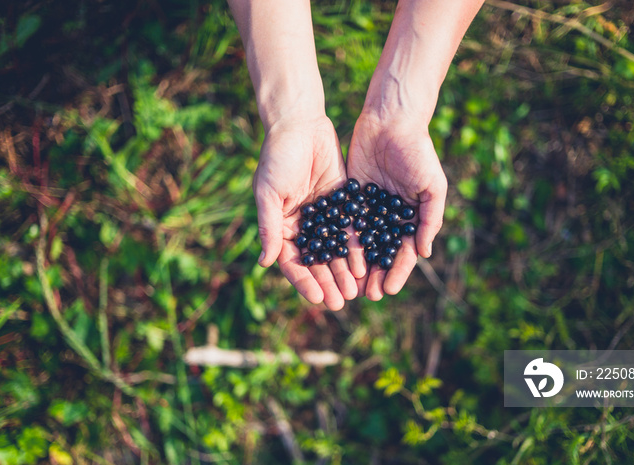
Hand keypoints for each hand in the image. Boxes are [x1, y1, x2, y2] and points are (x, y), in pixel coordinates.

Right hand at [253, 114, 362, 309]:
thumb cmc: (277, 157)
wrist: (300, 123)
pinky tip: (368, 262)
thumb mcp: (269, 193)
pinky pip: (351, 228)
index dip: (305, 281)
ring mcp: (325, 214)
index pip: (294, 262)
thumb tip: (265, 263)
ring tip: (358, 288)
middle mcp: (304, 224)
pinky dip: (358, 246)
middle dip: (329, 281)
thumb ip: (269, 227)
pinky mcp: (343, 201)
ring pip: (337, 249)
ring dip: (345, 269)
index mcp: (282, 225)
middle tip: (343, 301)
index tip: (318, 298)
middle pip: (318, 261)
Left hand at [347, 112, 446, 299]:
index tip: (388, 290)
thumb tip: (424, 252)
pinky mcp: (352, 196)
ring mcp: (370, 207)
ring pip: (362, 242)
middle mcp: (390, 216)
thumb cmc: (418, 151)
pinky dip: (342, 241)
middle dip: (375, 274)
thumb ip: (429, 219)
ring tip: (349, 284)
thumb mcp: (432, 186)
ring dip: (357, 264)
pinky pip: (346, 222)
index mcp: (411, 216)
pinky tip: (333, 258)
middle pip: (381, 252)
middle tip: (366, 295)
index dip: (398, 271)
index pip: (404, 251)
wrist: (391, 120)